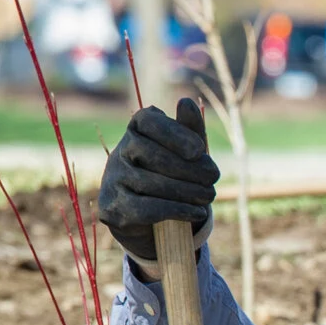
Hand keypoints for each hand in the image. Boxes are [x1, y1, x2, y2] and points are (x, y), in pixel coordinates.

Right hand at [98, 99, 219, 267]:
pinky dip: (177, 210)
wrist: (154, 222)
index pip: (148, 121)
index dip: (175, 134)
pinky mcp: (113, 209)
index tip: (199, 150)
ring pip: (151, 183)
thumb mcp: (187, 153)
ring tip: (208, 196)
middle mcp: (119, 152)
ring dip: (188, 192)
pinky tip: (199, 212)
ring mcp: (112, 181)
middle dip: (190, 169)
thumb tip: (186, 102)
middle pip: (154, 155)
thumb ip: (189, 130)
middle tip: (213, 179)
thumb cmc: (175, 177)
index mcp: (136, 131)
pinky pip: (146, 208)